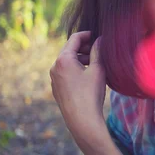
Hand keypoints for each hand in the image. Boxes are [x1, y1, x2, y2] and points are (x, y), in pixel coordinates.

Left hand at [50, 31, 105, 146]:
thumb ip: (98, 51)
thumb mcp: (98, 69)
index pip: (75, 38)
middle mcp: (55, 67)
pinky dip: (76, 68)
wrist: (82, 120)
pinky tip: (89, 75)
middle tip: (100, 49)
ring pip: (68, 61)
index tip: (98, 35)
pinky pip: (66, 72)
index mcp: (63, 59)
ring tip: (97, 63)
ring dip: (81, 58)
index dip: (88, 34)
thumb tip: (100, 39)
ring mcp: (54, 78)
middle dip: (85, 47)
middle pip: (70, 49)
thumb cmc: (91, 94)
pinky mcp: (57, 88)